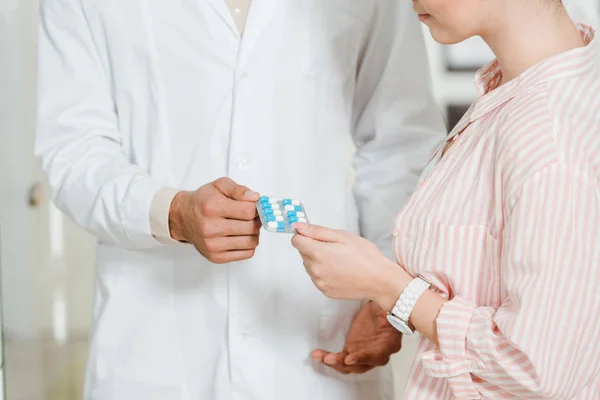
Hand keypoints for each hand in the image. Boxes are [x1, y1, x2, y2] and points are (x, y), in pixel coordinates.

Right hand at [169, 177, 260, 262]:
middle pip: (251, 227)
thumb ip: (239, 190)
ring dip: (253, 233)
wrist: (184, 217)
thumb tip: (255, 197)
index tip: (254, 206)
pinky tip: (240, 236)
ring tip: (245, 225)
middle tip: (251, 216)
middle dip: (256, 220)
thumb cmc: (203, 201)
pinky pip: (246, 253)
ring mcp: (212, 245)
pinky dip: (248, 244)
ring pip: (251, 242)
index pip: (248, 211)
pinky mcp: (216, 257)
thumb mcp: (220, 186)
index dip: (256, 208)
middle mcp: (210, 228)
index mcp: (212, 207)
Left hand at [291, 223, 408, 310]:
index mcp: (318, 254)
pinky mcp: (325, 291)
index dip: (304, 235)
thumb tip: (298, 227)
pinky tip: (341, 271)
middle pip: (303, 253)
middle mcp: (315, 270)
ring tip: (340, 260)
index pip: (296, 241)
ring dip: (318, 261)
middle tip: (335, 248)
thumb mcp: (342, 236)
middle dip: (314, 248)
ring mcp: (319, 283)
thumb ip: (317, 231)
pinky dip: (325, 273)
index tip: (316, 235)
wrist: (380, 280)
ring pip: (310, 266)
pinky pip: (318, 278)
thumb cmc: (365, 256)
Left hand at [311, 301, 401, 373]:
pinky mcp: (351, 351)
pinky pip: (340, 359)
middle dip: (342, 363)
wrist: (381, 309)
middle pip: (359, 366)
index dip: (363, 358)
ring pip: (347, 366)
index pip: (375, 356)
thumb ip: (385, 310)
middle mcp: (376, 355)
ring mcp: (362, 354)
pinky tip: (318, 354)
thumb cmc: (385, 308)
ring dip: (332, 362)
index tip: (350, 358)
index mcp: (389, 345)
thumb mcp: (387, 307)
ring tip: (318, 356)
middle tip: (329, 359)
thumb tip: (384, 306)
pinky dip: (328, 358)